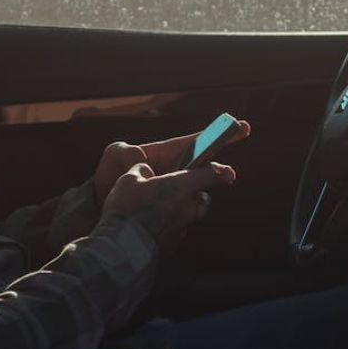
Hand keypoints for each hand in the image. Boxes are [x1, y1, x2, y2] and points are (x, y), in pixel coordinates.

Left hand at [91, 120, 250, 203]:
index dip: (220, 134)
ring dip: (198, 199)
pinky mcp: (176, 212)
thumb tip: (142, 159)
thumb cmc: (110, 175)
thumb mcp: (114, 156)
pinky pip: (189, 213)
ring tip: (187, 204)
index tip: (243, 126)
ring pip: (200, 195)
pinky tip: (171, 222)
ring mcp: (179, 193)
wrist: (105, 207)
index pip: (198, 142)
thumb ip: (125, 152)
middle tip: (228, 176)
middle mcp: (178, 173)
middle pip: (206, 170)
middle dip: (219, 172)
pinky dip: (185, 216)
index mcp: (169, 154)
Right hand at [101, 162, 235, 253]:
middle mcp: (187, 207)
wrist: (123, 247)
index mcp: (181, 186)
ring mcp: (182, 228)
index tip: (227, 172)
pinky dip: (167, 226)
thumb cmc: (127, 209)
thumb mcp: (128, 180)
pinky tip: (149, 226)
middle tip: (174, 190)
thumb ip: (141, 170)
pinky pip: (176, 230)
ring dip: (178, 211)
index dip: (218, 170)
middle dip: (192, 193)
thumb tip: (145, 171)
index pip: (210, 174)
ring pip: (188, 215)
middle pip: (200, 197)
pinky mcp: (173, 244)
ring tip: (156, 209)